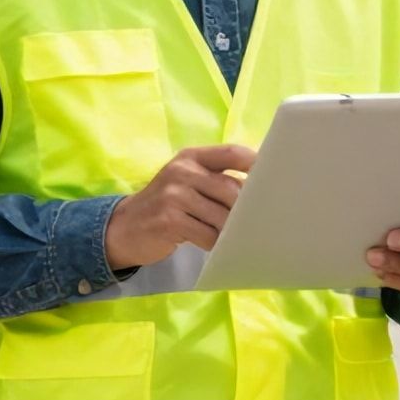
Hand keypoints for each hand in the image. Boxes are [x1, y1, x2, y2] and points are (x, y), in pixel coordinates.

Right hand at [103, 144, 256, 268]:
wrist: (124, 227)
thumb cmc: (166, 204)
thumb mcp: (186, 181)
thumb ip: (215, 178)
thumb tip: (259, 190)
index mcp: (191, 156)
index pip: (231, 153)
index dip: (256, 164)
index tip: (276, 177)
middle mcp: (182, 171)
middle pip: (230, 188)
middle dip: (245, 208)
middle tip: (257, 221)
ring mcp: (174, 195)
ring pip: (221, 215)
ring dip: (231, 230)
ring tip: (234, 236)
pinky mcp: (169, 221)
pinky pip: (206, 235)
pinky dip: (215, 243)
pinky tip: (214, 245)